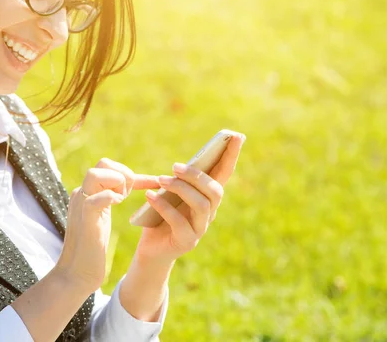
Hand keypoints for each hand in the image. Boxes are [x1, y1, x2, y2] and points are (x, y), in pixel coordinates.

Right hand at [55, 158, 159, 290]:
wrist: (76, 273)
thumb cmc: (92, 249)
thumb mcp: (102, 217)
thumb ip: (108, 200)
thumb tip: (122, 189)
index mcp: (87, 192)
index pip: (108, 167)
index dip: (132, 173)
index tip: (153, 182)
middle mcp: (81, 193)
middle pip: (102, 163)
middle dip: (123, 174)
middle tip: (130, 195)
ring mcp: (81, 203)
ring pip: (96, 173)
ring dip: (117, 183)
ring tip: (122, 200)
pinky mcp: (84, 217)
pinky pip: (96, 197)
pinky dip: (110, 197)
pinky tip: (118, 205)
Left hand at [135, 133, 245, 263]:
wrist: (151, 251)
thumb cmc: (160, 218)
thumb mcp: (169, 195)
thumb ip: (178, 182)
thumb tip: (181, 166)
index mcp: (206, 198)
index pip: (224, 174)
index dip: (231, 156)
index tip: (236, 136)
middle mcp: (208, 214)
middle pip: (215, 191)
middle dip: (197, 176)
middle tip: (174, 166)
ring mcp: (200, 229)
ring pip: (201, 205)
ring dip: (180, 189)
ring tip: (161, 180)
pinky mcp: (186, 242)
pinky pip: (179, 221)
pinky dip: (163, 206)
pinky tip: (150, 197)